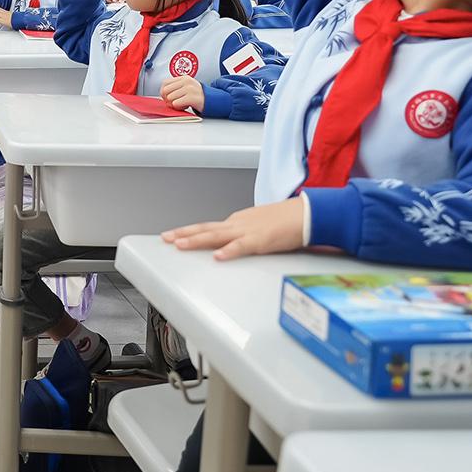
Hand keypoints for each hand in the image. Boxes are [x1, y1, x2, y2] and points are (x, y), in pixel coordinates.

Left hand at [159, 76, 205, 112]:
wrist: (214, 101)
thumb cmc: (199, 96)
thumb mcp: (187, 87)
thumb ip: (176, 88)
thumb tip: (163, 94)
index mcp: (184, 78)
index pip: (165, 83)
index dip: (163, 92)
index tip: (168, 97)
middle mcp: (186, 82)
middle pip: (165, 91)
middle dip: (167, 99)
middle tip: (175, 103)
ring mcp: (189, 89)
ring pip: (170, 98)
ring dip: (174, 104)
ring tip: (182, 104)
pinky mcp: (192, 97)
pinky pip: (176, 103)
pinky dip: (179, 107)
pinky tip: (185, 106)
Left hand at [162, 197, 308, 261]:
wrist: (306, 214)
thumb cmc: (286, 221)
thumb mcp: (258, 227)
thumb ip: (243, 235)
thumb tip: (231, 244)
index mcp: (237, 222)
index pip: (208, 227)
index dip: (189, 231)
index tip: (173, 235)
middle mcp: (238, 224)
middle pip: (206, 229)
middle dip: (184, 233)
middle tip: (165, 238)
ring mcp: (248, 231)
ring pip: (217, 236)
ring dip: (197, 240)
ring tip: (180, 245)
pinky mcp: (262, 240)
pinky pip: (242, 247)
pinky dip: (229, 251)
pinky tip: (217, 257)